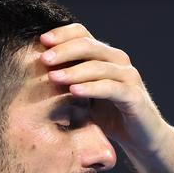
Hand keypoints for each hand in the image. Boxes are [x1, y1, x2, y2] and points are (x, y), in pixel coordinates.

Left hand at [40, 23, 169, 151]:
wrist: (140, 139)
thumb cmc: (108, 116)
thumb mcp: (83, 96)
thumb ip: (67, 81)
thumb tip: (33, 71)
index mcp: (105, 55)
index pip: (82, 34)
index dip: (62, 34)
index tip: (41, 41)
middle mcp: (118, 60)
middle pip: (88, 45)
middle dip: (63, 50)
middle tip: (43, 59)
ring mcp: (128, 77)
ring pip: (98, 66)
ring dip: (73, 71)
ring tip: (53, 77)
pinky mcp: (134, 96)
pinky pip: (110, 88)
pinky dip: (91, 88)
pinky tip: (74, 91)